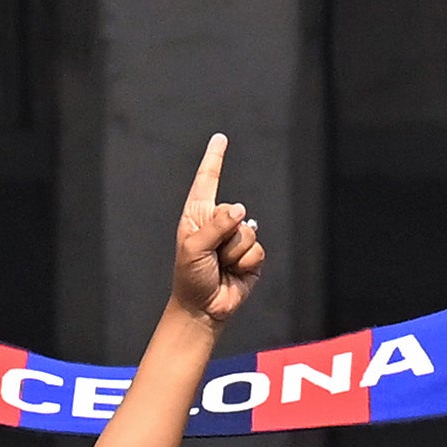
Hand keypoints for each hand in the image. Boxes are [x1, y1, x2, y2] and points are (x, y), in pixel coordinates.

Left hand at [168, 133, 264, 327]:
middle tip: (211, 256)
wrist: (203, 308)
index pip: (208, 180)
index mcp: (198, 215)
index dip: (215, 159)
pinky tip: (233, 272)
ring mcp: (236, 238)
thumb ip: (216, 226)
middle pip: (234, 211)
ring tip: (221, 266)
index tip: (220, 139)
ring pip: (248, 231)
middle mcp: (218, 222)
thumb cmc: (190, 277)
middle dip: (224, 234)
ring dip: (234, 252)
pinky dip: (245, 263)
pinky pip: (256, 249)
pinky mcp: (250, 255)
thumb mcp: (193, 248)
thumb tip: (241, 211)